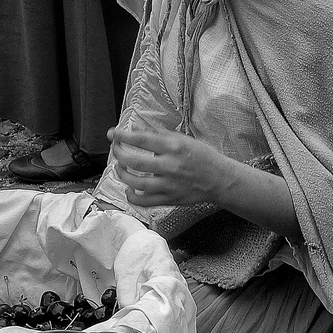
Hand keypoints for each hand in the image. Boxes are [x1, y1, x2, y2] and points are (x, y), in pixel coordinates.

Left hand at [108, 125, 230, 208]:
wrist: (219, 180)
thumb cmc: (202, 157)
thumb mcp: (183, 139)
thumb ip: (159, 135)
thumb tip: (136, 131)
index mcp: (174, 147)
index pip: (141, 139)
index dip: (123, 136)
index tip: (113, 134)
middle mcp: (170, 166)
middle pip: (134, 160)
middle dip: (119, 153)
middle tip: (116, 149)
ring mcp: (168, 185)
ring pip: (135, 182)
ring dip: (122, 173)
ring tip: (119, 167)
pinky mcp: (168, 199)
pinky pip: (143, 201)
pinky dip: (132, 196)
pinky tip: (129, 189)